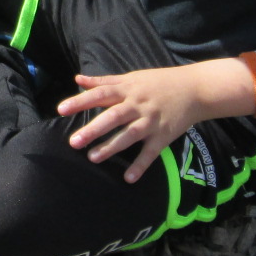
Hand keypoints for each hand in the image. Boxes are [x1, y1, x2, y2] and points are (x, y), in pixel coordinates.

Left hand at [56, 58, 255, 183]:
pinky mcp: (163, 135)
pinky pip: (151, 152)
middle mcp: (138, 105)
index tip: (61, 110)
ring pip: (129, 135)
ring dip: (111, 147)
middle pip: (113, 116)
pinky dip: (141, 165)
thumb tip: (77, 79)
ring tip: (93, 157)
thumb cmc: (158, 82)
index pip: (100, 94)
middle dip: (94, 129)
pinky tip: (128, 178)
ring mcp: (151, 121)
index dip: (80, 101)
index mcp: (127, 89)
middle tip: (74, 142)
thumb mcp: (131, 77)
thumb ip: (103, 81)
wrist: (194, 89)